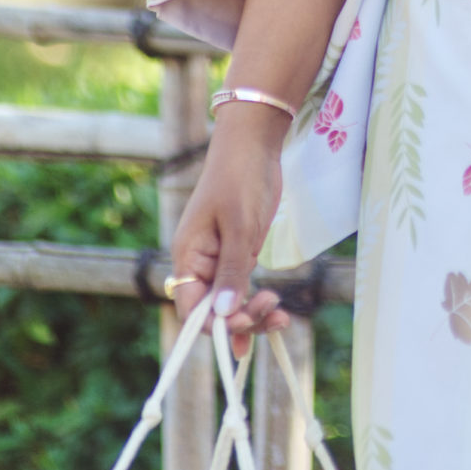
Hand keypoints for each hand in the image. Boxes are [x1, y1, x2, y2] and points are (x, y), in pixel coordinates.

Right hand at [168, 106, 288, 352]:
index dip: (214, 325)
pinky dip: (254, 303)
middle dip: (241, 319)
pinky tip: (272, 318)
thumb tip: (223, 314)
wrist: (253, 144)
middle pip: (212, 311)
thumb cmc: (240, 178)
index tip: (243, 323)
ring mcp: (219, 259)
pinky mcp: (239, 253)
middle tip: (274, 312)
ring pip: (229, 302)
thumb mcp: (239, 226)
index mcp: (188, 257)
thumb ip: (232, 270)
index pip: (190, 308)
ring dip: (252, 315)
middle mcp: (200, 264)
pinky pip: (241, 287)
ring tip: (281, 318)